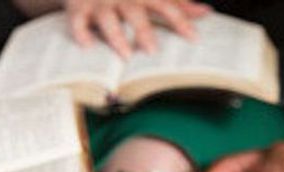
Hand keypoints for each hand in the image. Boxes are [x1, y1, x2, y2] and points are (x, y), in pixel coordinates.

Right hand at [64, 0, 210, 57]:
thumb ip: (177, 2)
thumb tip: (205, 12)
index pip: (165, 4)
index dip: (180, 20)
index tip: (193, 38)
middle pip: (135, 12)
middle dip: (143, 31)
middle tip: (152, 52)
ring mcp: (99, 1)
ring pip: (107, 18)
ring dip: (116, 36)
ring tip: (126, 55)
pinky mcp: (78, 7)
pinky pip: (77, 21)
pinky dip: (81, 33)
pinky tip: (88, 46)